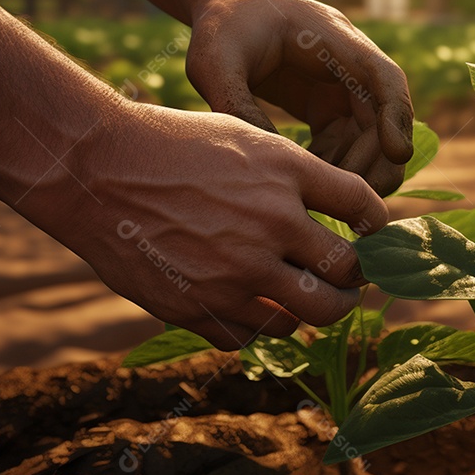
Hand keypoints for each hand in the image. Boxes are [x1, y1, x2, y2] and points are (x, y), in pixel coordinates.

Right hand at [23, 102, 386, 348]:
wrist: (95, 170)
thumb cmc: (173, 146)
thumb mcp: (245, 138)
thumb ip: (296, 178)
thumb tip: (344, 217)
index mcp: (285, 174)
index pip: (364, 208)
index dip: (378, 225)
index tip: (372, 235)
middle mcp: (270, 225)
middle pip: (348, 275)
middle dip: (356, 281)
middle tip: (349, 280)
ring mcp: (235, 272)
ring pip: (307, 316)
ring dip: (311, 309)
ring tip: (304, 297)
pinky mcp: (199, 307)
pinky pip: (252, 336)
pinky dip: (257, 325)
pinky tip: (250, 305)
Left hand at [185, 0, 413, 195]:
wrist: (223, 7)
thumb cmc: (221, 24)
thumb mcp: (214, 60)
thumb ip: (234, 103)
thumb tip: (266, 159)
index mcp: (332, 38)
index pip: (384, 76)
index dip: (397, 115)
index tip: (397, 152)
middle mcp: (348, 63)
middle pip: (385, 116)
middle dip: (379, 158)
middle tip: (356, 197)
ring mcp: (341, 87)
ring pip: (370, 137)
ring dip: (359, 169)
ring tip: (327, 196)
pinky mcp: (327, 106)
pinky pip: (346, 144)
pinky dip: (336, 167)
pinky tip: (310, 181)